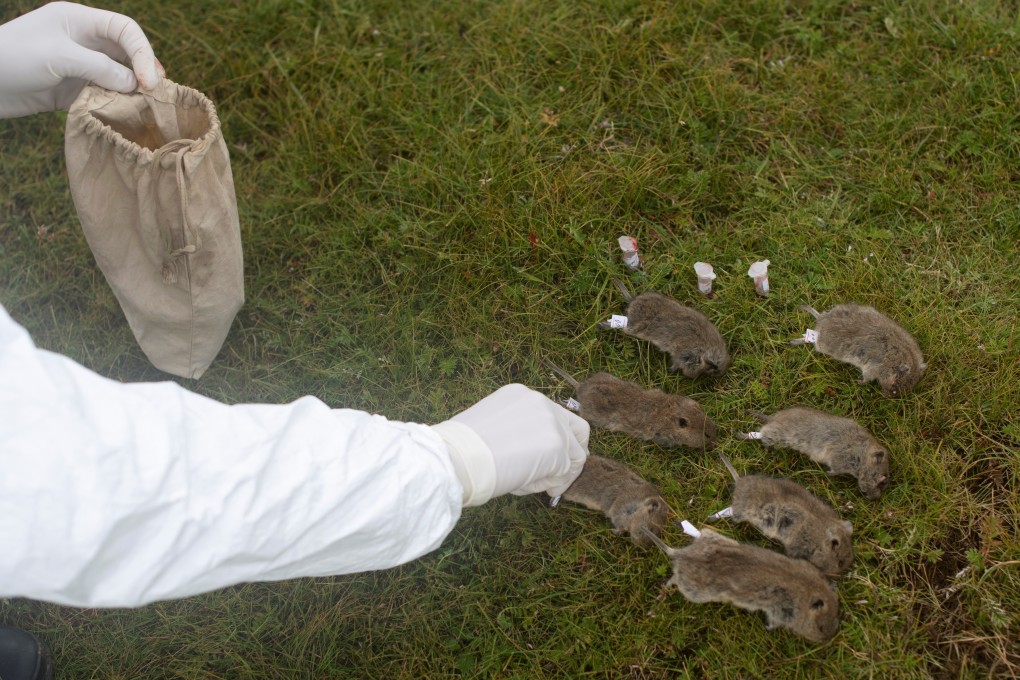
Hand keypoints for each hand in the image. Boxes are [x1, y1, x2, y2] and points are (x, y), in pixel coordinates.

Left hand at [0, 2, 162, 117]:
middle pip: (127, 53)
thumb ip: (100, 68)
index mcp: (79, 21)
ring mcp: (79, 66)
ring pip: (118, 76)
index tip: (148, 80)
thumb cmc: (14, 58)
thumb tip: (134, 84)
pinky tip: (123, 114)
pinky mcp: (73, 90)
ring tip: (145, 106)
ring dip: (132, 91)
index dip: (142, 52)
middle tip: (157, 93)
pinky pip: (104, 96)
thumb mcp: (59, 57)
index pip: (125, 30)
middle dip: (144, 71)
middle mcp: (84, 41)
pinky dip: (115, 105)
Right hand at [432, 384, 588, 504]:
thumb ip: (520, 433)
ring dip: (556, 475)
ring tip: (527, 484)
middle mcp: (541, 403)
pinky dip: (548, 485)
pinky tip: (523, 485)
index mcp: (522, 395)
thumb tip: (537, 457)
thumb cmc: (464, 452)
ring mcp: (552, 424)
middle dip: (573, 456)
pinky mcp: (558, 447)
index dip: (557, 440)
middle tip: (559, 478)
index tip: (549, 460)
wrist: (456, 459)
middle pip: (578, 430)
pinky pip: (564, 475)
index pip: (555, 416)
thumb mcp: (494, 429)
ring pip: (575, 457)